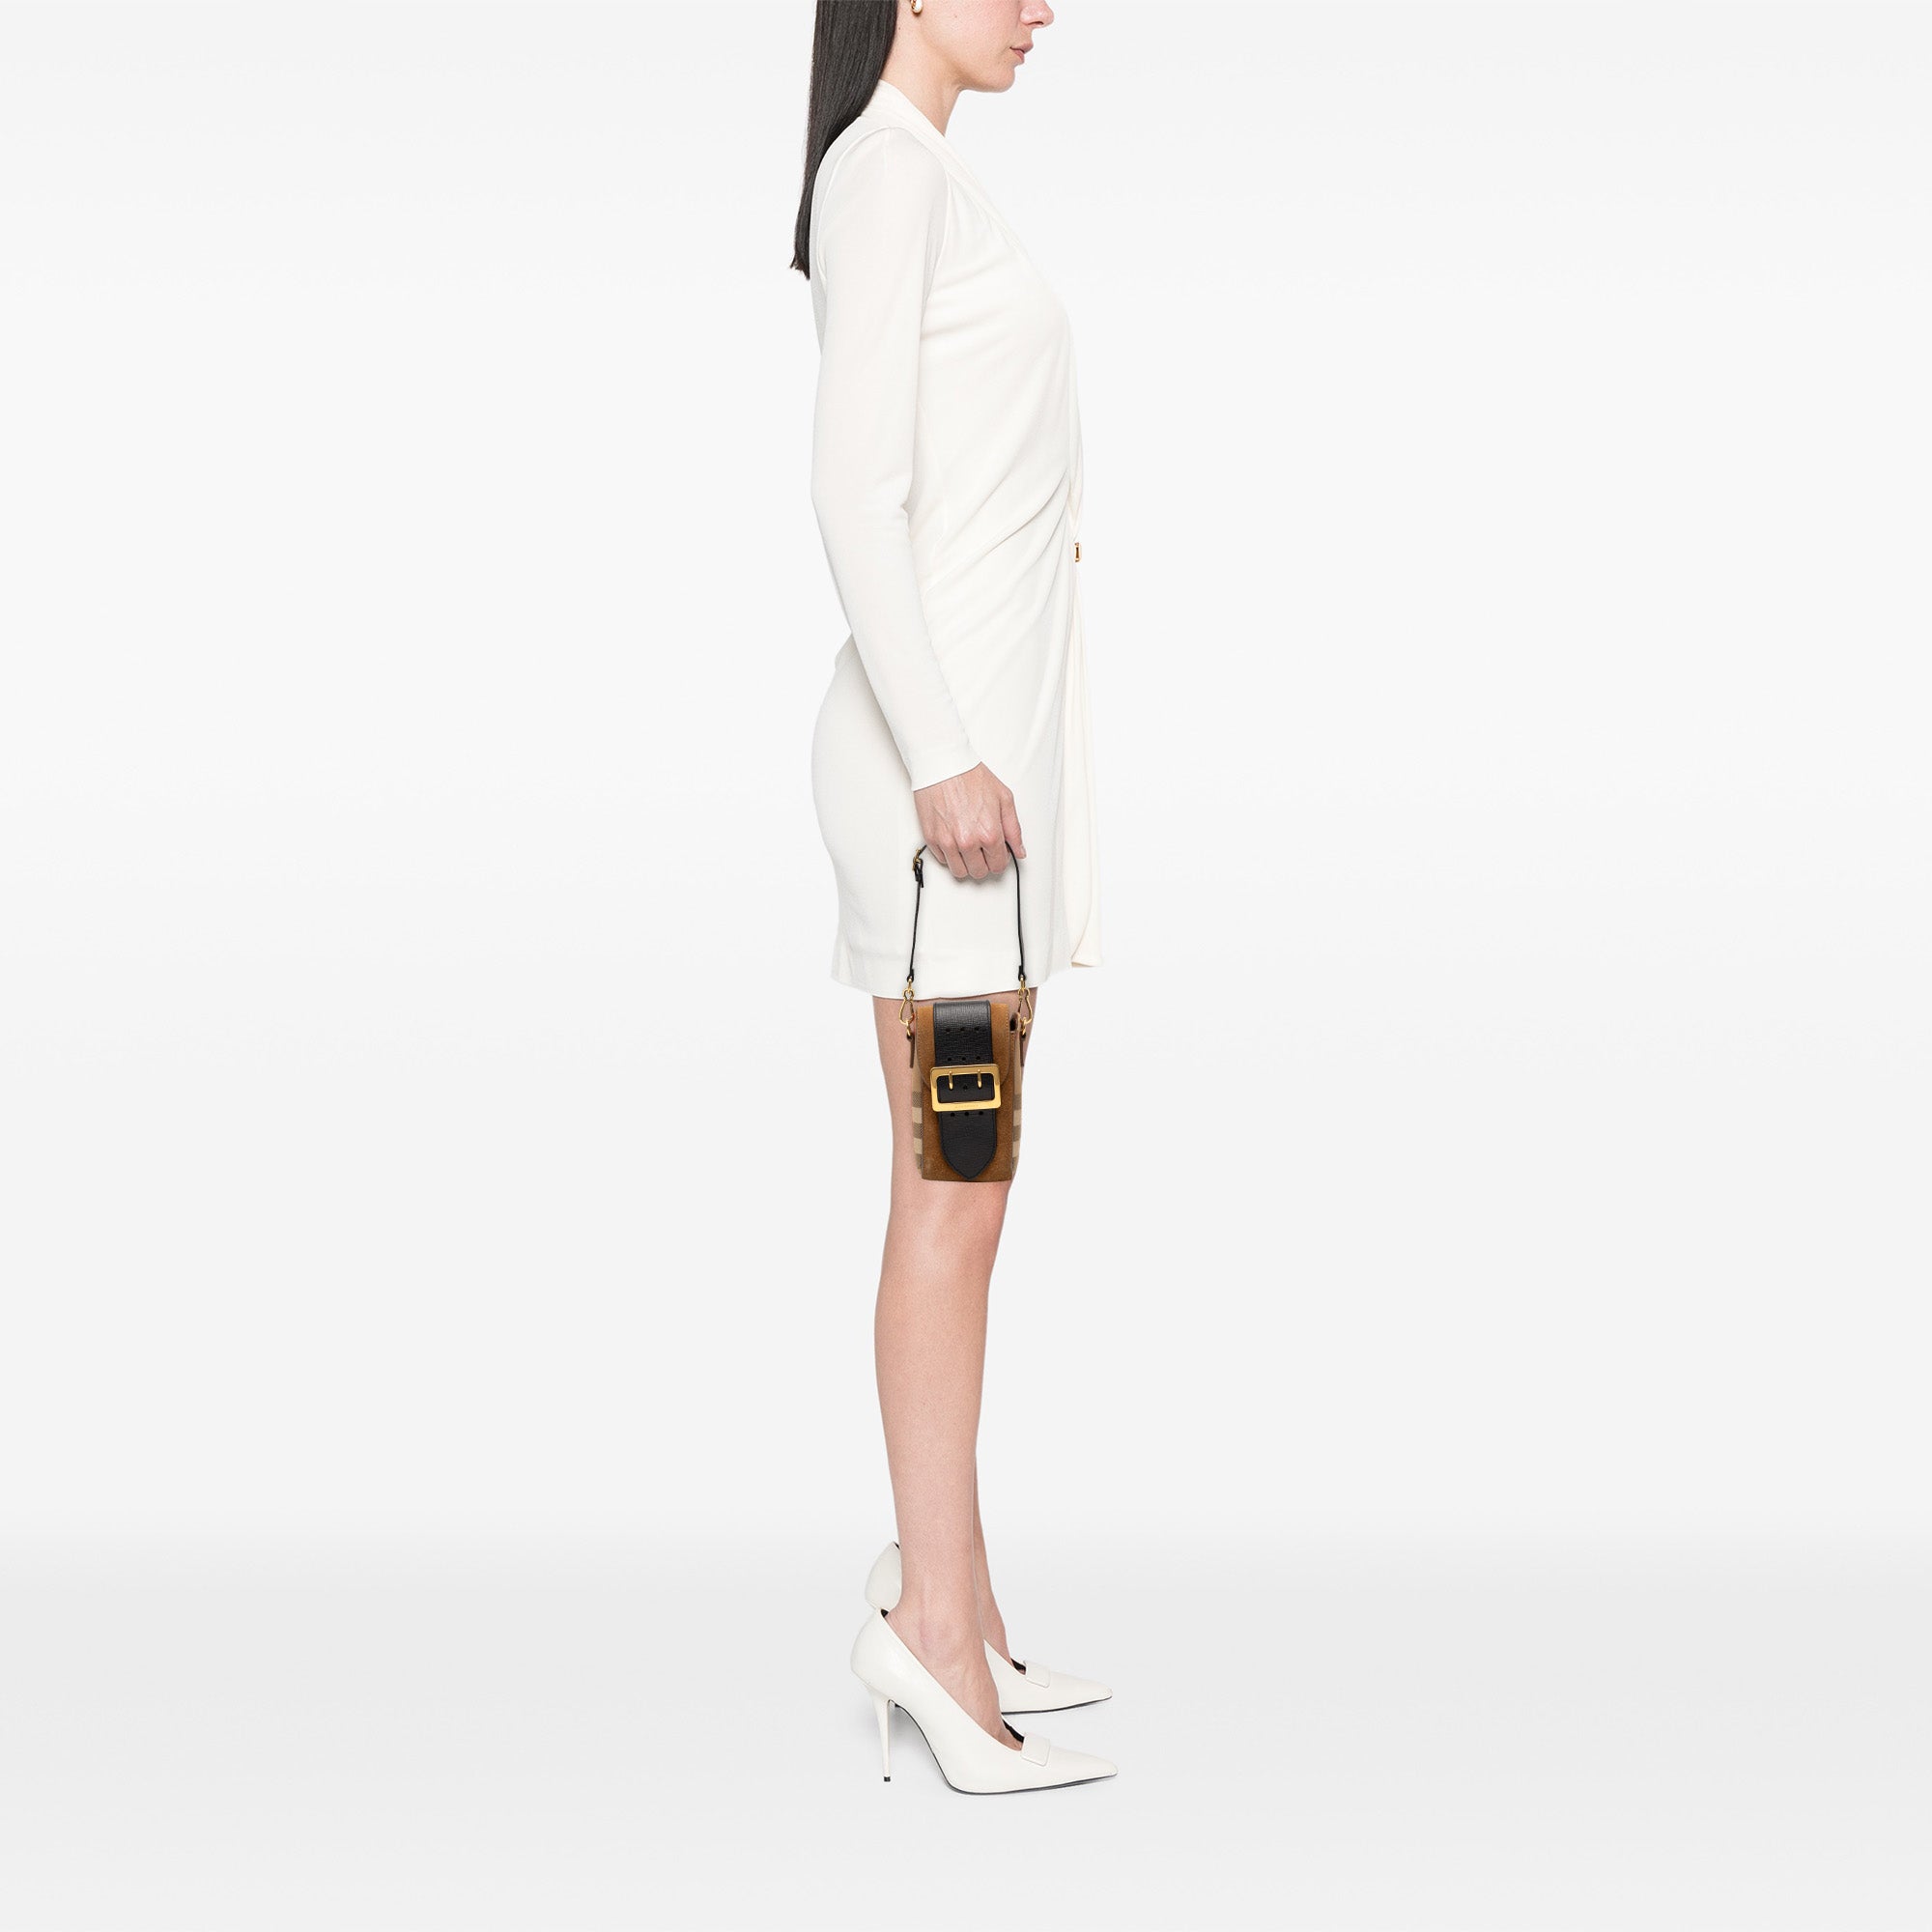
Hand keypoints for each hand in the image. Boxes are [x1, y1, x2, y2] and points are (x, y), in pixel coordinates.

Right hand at [913, 763, 1025, 879]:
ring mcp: (947, 842)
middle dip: (984, 863)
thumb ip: (1014, 829)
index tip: (996, 852)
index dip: (999, 859)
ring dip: (966, 863)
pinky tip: (954, 839)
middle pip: (979, 872)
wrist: (943, 764)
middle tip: (983, 849)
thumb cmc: (970, 776)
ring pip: (959, 872)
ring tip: (968, 848)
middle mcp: (968, 841)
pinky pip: (942, 860)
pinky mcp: (931, 838)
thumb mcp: (1004, 799)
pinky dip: (949, 854)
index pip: (998, 865)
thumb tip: (1019, 850)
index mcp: (989, 833)